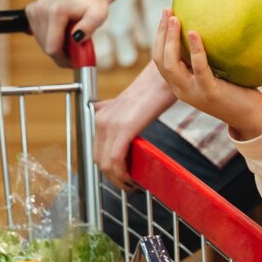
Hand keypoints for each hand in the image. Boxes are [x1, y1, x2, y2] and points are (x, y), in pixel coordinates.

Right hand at [26, 0, 114, 67]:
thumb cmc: (93, 5)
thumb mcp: (98, 16)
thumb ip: (88, 27)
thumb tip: (76, 38)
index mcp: (56, 11)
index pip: (52, 47)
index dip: (64, 59)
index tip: (74, 61)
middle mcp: (41, 9)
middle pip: (46, 46)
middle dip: (60, 52)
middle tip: (74, 47)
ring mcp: (34, 9)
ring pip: (41, 42)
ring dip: (55, 44)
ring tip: (69, 36)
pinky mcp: (31, 11)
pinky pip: (36, 34)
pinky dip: (48, 37)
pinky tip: (59, 30)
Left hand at [91, 62, 175, 190]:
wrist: (165, 76)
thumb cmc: (154, 91)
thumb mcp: (130, 105)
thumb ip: (120, 117)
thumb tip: (122, 133)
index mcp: (101, 115)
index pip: (96, 150)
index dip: (107, 169)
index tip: (121, 178)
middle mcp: (101, 119)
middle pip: (98, 160)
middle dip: (112, 178)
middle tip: (128, 185)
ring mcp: (110, 123)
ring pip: (105, 163)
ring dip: (118, 180)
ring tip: (131, 185)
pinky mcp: (123, 128)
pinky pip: (115, 159)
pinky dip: (122, 174)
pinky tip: (131, 179)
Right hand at [152, 11, 261, 140]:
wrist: (251, 117)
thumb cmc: (237, 91)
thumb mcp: (216, 73)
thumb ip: (208, 58)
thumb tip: (211, 26)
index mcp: (181, 85)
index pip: (160, 60)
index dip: (159, 37)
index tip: (166, 15)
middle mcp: (182, 90)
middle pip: (161, 60)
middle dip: (160, 34)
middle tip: (167, 11)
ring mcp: (194, 93)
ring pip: (171, 65)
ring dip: (170, 40)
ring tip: (174, 19)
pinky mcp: (210, 93)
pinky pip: (198, 69)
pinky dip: (195, 50)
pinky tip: (194, 33)